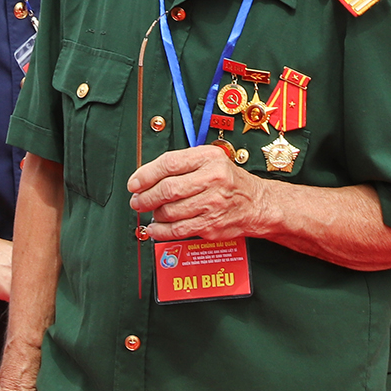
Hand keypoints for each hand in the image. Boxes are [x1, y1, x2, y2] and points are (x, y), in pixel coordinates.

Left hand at [125, 147, 266, 241]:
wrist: (256, 203)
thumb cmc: (228, 181)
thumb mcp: (210, 160)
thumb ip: (181, 164)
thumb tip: (146, 177)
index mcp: (209, 159)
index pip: (170, 163)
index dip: (146, 174)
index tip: (134, 183)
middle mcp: (212, 180)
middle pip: (167, 189)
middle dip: (145, 197)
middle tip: (137, 201)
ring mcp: (212, 204)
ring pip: (170, 211)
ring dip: (153, 213)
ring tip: (151, 211)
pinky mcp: (211, 225)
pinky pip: (177, 230)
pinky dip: (160, 231)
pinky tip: (155, 228)